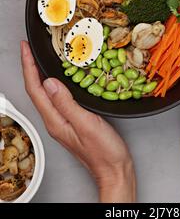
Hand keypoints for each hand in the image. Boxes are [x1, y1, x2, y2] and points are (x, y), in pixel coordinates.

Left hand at [21, 41, 135, 202]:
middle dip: (30, 67)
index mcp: (55, 120)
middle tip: (29, 49)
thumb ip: (66, 104)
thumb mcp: (86, 124)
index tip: (26, 49)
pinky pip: (57, 97)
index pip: (35, 89)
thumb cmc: (103, 152)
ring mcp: (62, 121)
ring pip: (45, 93)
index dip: (28, 67)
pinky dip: (54, 82)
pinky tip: (61, 77)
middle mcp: (55, 120)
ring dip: (40, 74)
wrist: (114, 169)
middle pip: (35, 90)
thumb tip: (49, 82)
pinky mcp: (72, 120)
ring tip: (40, 58)